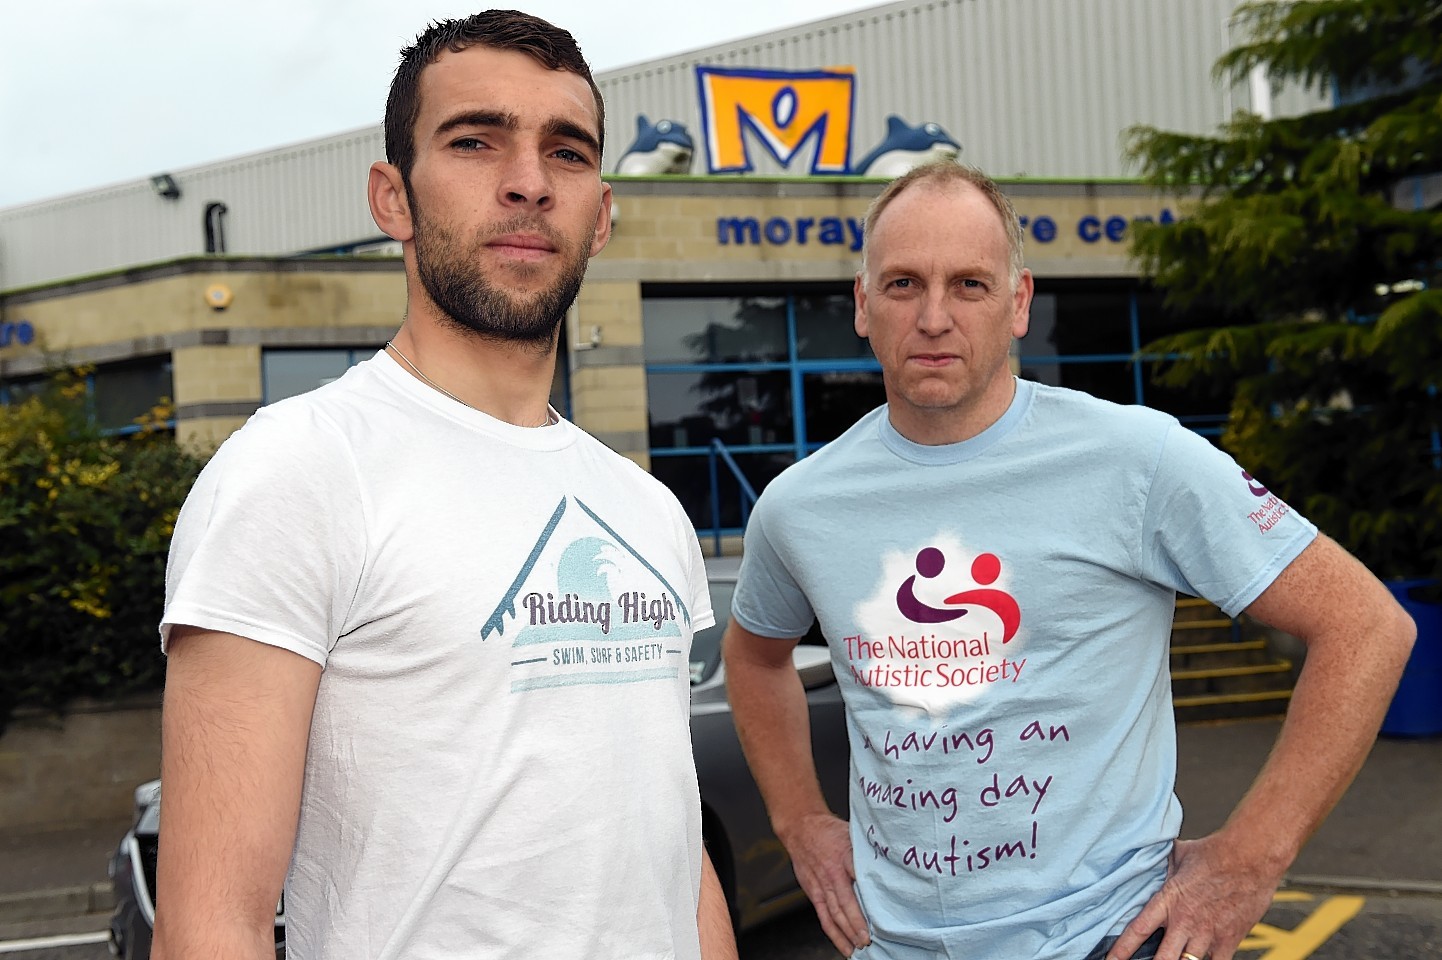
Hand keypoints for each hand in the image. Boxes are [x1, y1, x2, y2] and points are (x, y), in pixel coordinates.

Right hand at [778, 813, 870, 955]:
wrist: (800, 828)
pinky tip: (844, 945)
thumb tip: (891, 859)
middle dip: (858, 923)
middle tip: (870, 939)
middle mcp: (832, 873)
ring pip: (835, 914)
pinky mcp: (814, 893)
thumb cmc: (828, 831)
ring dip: (848, 933)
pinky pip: (824, 917)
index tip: (884, 907)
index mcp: (845, 855)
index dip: (871, 891)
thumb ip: (867, 849)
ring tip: (860, 947)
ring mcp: (821, 885)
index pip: (860, 874)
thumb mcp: (851, 833)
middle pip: (846, 902)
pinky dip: (834, 934)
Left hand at [1106, 834, 1281, 959]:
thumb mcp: (1178, 854)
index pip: (1138, 930)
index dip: (1122, 949)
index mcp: (1168, 901)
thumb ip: (1162, 863)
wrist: (1250, 856)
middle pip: (1161, 958)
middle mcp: (1185, 921)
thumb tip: (1148, 856)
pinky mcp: (1229, 940)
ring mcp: (1207, 933)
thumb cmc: (1214, 852)